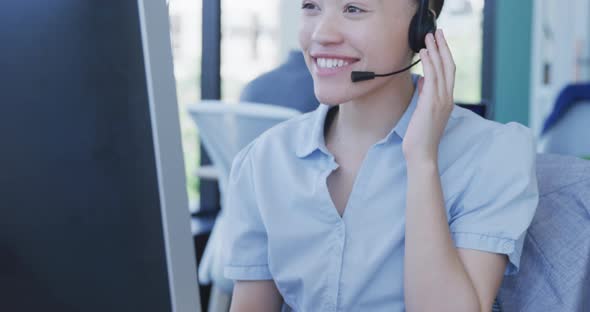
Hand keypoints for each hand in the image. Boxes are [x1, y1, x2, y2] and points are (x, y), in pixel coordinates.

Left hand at [402, 29, 454, 163]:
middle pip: (449, 66)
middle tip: (437, 33)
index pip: (449, 73)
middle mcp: (447, 99)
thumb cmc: (420, 136)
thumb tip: (423, 81)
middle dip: (443, 47)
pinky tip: (425, 53)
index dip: (445, 55)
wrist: (422, 154)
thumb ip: (426, 95)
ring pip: (441, 70)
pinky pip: (432, 78)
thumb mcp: (423, 112)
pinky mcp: (431, 104)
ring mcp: (441, 101)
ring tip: (429, 37)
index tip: (439, 42)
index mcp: (446, 101)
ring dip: (435, 51)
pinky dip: (429, 64)